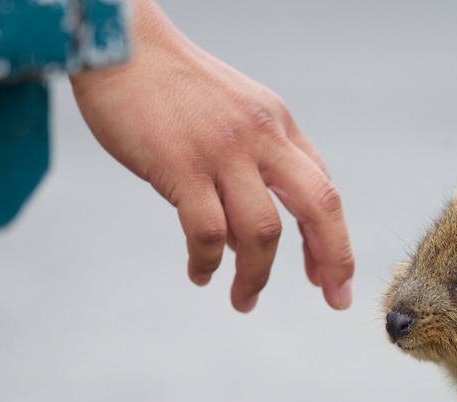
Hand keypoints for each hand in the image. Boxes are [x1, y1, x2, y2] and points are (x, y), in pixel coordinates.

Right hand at [69, 0, 353, 311]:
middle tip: (332, 298)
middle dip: (333, 258)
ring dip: (256, 275)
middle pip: (317, 206)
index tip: (332, 278)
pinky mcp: (180, 164)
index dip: (334, 239)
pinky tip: (201, 273)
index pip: (323, 188)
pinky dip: (207, 261)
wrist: (121, 46)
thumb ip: (260, 158)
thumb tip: (262, 223)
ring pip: (261, 230)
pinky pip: (207, 231)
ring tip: (244, 299)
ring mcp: (223, 151)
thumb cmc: (175, 86)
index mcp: (278, 125)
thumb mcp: (238, 111)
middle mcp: (261, 137)